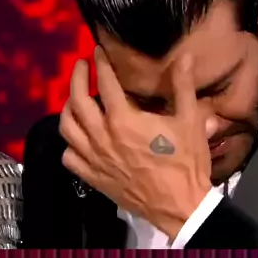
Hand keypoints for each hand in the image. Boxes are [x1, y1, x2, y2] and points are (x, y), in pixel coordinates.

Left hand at [60, 47, 213, 240]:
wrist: (181, 206)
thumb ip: (183, 86)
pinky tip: (78, 137)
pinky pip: (69, 157)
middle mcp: (102, 136)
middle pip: (76, 100)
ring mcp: (94, 158)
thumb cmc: (186, 162)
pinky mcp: (93, 177)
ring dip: (68, 108)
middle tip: (80, 65)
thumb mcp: (189, 120)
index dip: (100, 63)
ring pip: (67, 127)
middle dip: (76, 77)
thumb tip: (186, 56)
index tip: (97, 51)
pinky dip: (69, 143)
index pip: (104, 82)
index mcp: (123, 119)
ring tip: (75, 98)